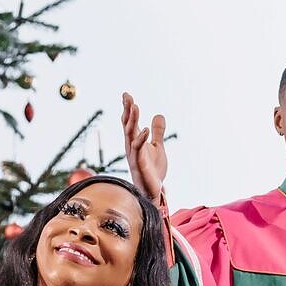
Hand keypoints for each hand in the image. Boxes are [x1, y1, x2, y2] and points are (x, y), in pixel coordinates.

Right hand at [119, 93, 168, 207]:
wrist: (153, 191)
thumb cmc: (152, 169)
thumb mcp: (157, 147)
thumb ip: (158, 132)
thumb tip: (159, 114)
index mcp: (135, 141)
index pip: (129, 122)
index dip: (127, 109)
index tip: (126, 94)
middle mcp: (131, 146)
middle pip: (128, 125)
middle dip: (127, 110)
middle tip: (128, 96)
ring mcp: (134, 155)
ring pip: (130, 134)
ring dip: (133, 120)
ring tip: (135, 106)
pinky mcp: (139, 164)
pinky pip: (138, 149)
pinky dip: (141, 138)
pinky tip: (146, 129)